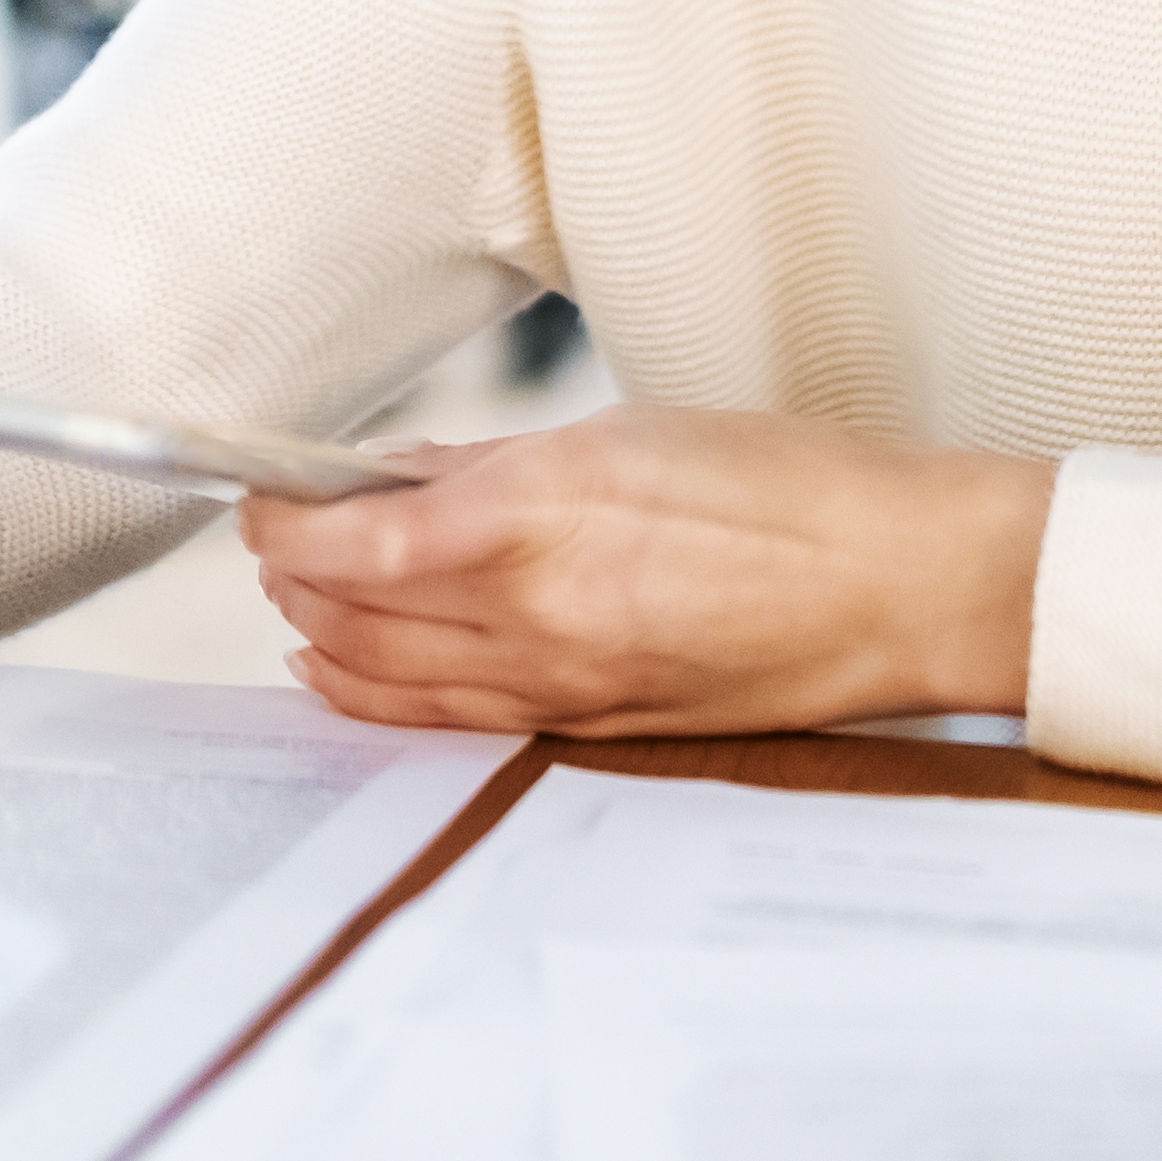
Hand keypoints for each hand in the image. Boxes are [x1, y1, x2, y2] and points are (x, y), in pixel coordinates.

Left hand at [242, 404, 1051, 739]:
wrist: (900, 586)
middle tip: (273, 532)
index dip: (283, 520)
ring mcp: (561, 684)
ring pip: (386, 674)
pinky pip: (451, 717)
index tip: (261, 494)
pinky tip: (344, 669)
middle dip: (292, 573)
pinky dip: (379, 691)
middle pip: (350, 614)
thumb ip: (494, 464)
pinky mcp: (592, 727)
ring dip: (323, 632)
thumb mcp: (625, 433)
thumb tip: (398, 479)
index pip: (351, 540)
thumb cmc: (788, 487)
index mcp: (537, 517)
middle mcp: (534, 613)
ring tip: (295, 596)